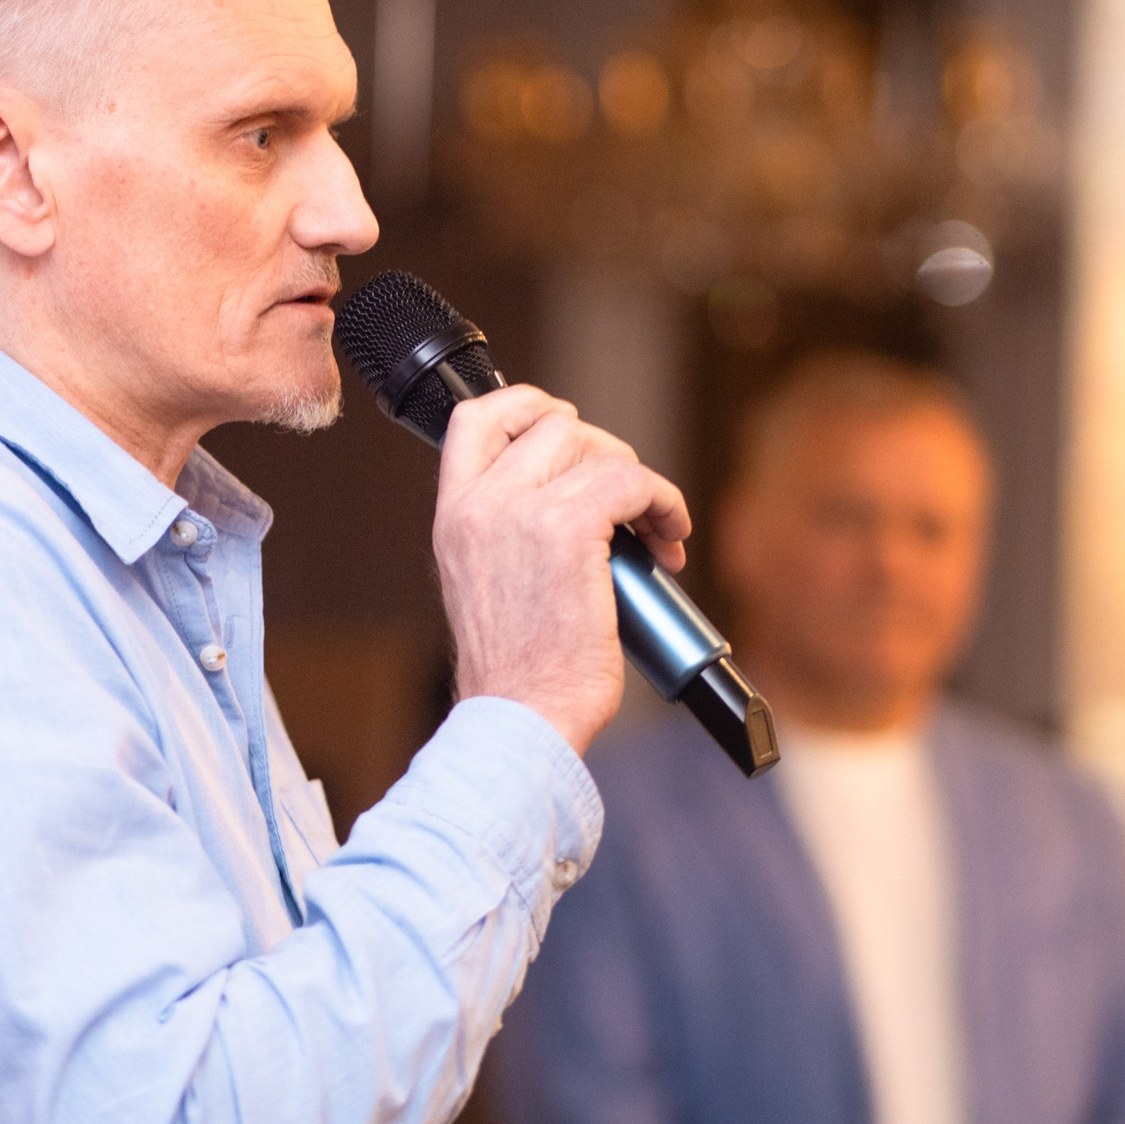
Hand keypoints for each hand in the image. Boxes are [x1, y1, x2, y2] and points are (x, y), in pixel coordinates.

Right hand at [433, 386, 691, 756]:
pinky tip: (670, 542)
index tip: (569, 428)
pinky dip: (665, 503)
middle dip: (605, 454)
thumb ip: (509, 532)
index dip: (528, 405)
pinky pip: (633, 480)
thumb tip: (570, 496)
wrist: (520, 718)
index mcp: (454, 515)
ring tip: (654, 532)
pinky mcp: (568, 528)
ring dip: (641, 484)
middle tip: (629, 506)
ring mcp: (520, 511)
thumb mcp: (488, 584)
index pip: (475, 418)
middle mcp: (479, 504)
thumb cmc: (520, 672)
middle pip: (553, 423)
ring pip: (598, 448)